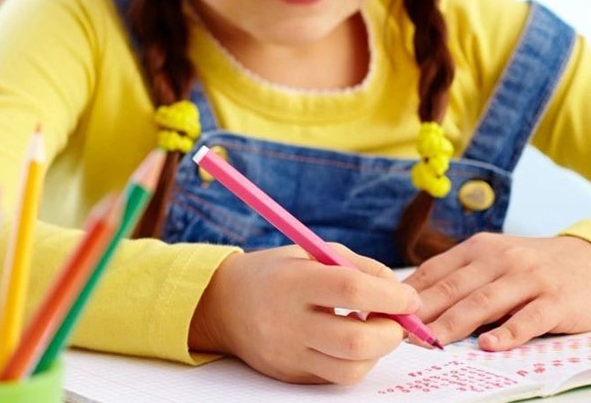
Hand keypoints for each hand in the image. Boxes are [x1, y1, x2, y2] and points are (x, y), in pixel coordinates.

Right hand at [190, 244, 418, 383]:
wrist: (222, 304)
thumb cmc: (275, 274)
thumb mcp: (310, 252)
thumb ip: (359, 267)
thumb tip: (402, 295)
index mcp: (291, 281)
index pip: (352, 291)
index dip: (391, 297)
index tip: (408, 298)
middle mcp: (286, 320)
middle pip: (357, 341)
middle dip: (391, 332)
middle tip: (395, 320)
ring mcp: (287, 352)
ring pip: (352, 368)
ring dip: (376, 351)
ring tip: (371, 331)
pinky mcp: (290, 373)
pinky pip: (336, 377)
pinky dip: (355, 361)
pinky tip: (349, 342)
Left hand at [407, 233, 590, 349]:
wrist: (589, 260)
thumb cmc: (530, 265)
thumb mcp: (493, 260)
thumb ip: (460, 276)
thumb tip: (413, 301)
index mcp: (478, 249)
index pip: (435, 271)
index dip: (408, 294)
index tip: (385, 312)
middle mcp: (501, 260)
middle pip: (454, 288)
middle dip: (424, 312)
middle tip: (399, 332)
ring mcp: (529, 279)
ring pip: (485, 303)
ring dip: (455, 324)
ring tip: (432, 341)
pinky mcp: (556, 301)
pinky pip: (529, 319)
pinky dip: (508, 333)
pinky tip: (489, 346)